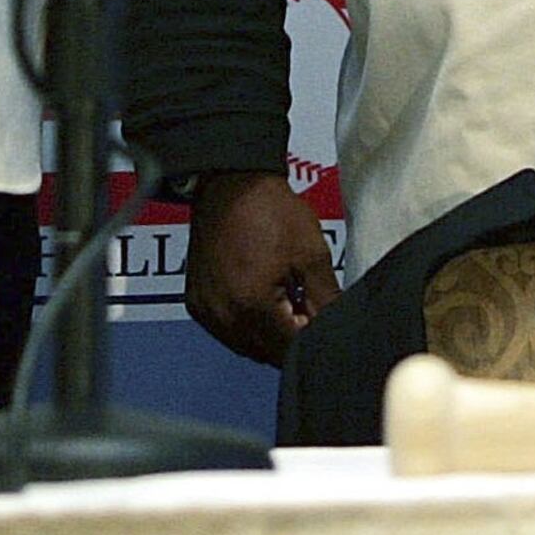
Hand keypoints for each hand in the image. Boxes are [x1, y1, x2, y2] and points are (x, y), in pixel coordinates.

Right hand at [184, 170, 337, 366]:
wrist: (231, 181)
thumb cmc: (270, 211)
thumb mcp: (311, 255)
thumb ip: (326, 301)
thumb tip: (337, 329)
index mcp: (251, 305)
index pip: (289, 349)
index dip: (311, 339)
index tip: (320, 317)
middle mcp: (223, 315)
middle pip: (267, 353)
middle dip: (290, 338)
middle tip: (304, 304)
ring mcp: (206, 310)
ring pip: (246, 346)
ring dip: (268, 335)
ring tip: (284, 299)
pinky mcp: (196, 302)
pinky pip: (226, 330)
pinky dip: (245, 324)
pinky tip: (259, 298)